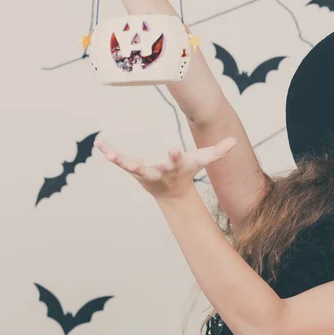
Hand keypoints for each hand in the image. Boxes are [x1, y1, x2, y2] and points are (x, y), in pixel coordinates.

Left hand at [94, 137, 236, 199]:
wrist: (171, 192)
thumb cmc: (186, 172)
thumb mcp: (201, 160)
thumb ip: (217, 152)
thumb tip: (235, 141)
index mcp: (174, 167)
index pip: (175, 162)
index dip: (174, 156)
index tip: (173, 149)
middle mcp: (158, 171)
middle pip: (153, 168)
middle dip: (145, 166)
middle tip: (135, 165)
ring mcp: (144, 171)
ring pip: (131, 167)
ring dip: (120, 161)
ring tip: (108, 154)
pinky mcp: (133, 168)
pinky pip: (120, 160)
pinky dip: (109, 152)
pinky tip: (98, 144)